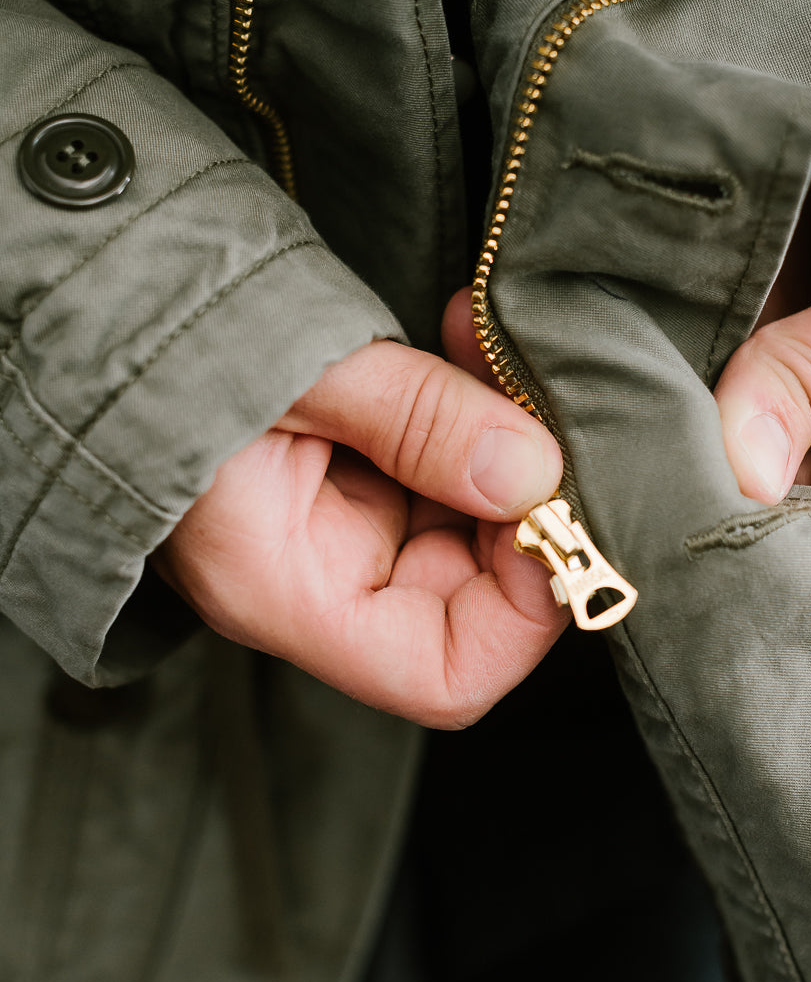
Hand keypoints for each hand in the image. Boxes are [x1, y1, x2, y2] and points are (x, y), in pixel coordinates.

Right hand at [154, 339, 565, 726]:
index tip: (551, 513)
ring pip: (464, 528)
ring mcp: (331, 532)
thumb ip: (417, 421)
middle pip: (472, 600)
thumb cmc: (160, 348)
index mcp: (288, 593)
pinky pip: (435, 473)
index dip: (525, 614)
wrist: (88, 303)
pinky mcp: (341, 481)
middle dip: (523, 508)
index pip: (446, 677)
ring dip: (501, 445)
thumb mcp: (299, 375)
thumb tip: (533, 473)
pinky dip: (466, 416)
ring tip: (484, 346)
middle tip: (533, 406)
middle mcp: (317, 581)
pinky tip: (462, 344)